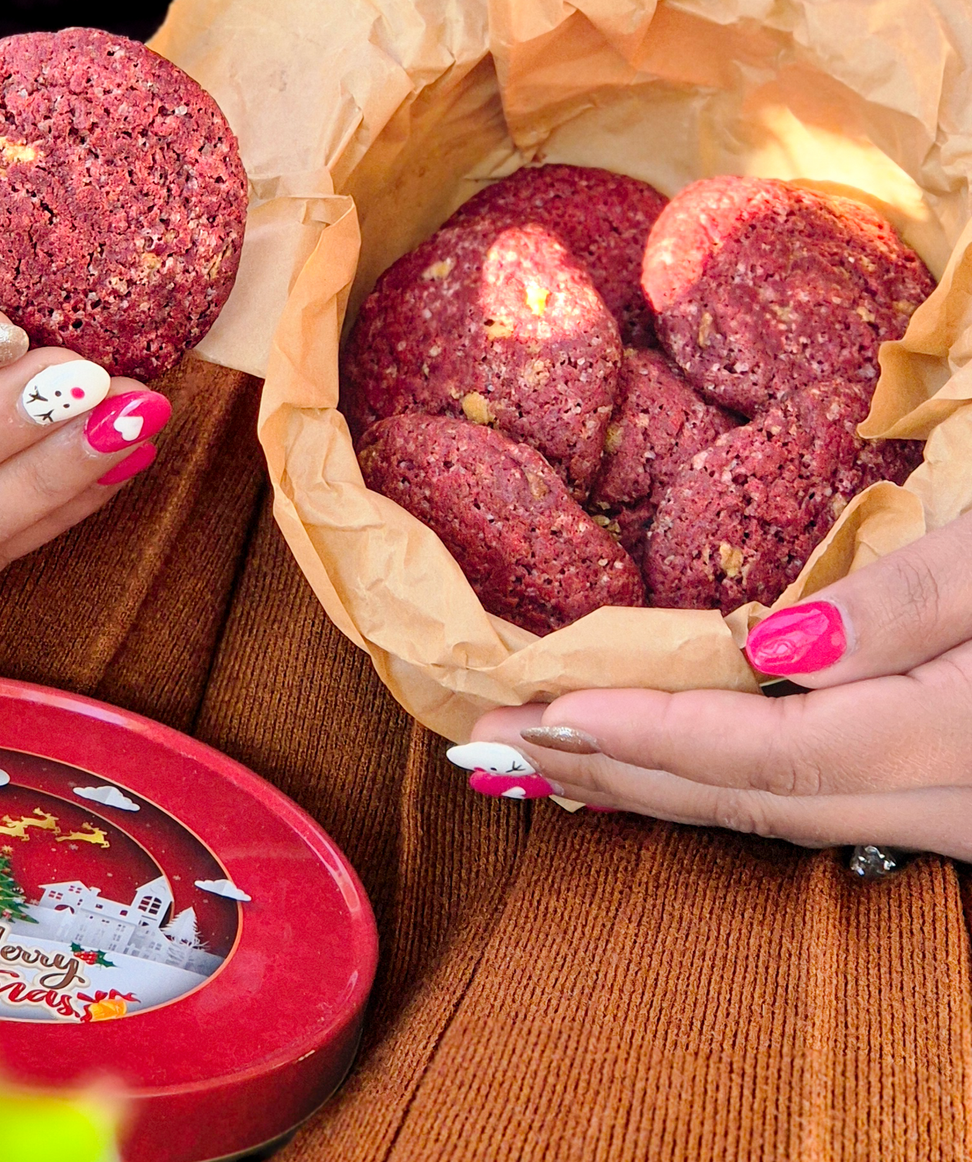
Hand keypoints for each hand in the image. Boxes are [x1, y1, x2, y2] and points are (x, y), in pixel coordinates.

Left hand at [456, 509, 971, 860]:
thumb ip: (916, 604)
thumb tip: (772, 652)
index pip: (772, 752)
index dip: (649, 738)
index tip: (538, 713)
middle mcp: (970, 794)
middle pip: (759, 802)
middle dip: (619, 778)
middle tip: (496, 754)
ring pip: (789, 816)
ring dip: (661, 791)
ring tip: (553, 767)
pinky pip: (831, 805)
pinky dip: (731, 787)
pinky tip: (674, 768)